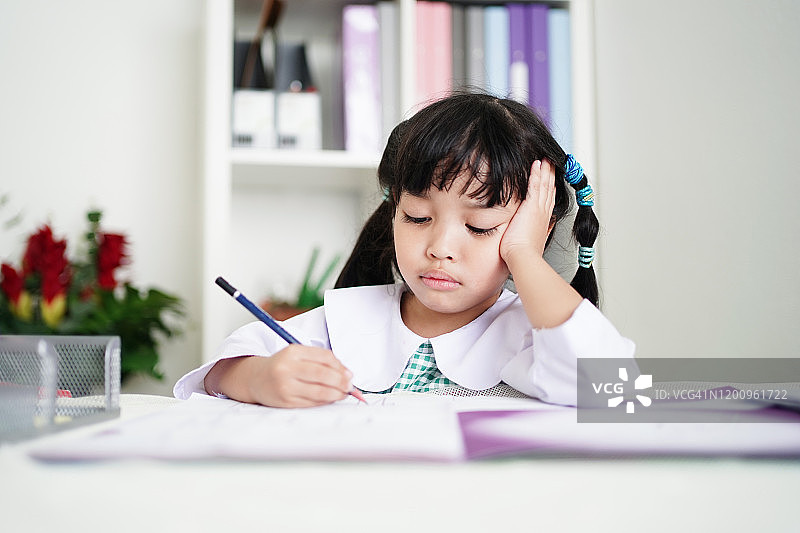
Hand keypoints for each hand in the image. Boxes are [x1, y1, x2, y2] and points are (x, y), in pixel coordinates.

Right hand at [206, 345, 353, 407]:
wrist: (256, 379)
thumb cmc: (283, 366)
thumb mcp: (298, 355)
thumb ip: (321, 360)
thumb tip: (347, 374)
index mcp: (292, 352)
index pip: (324, 357)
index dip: (341, 367)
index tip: (349, 374)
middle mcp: (287, 368)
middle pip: (323, 374)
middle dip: (341, 381)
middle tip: (350, 386)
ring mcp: (285, 386)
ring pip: (319, 391)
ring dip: (337, 394)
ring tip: (343, 394)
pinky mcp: (285, 401)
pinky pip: (312, 403)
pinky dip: (325, 402)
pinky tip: (330, 399)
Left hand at [499, 159, 555, 263]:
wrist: (522, 257)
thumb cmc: (522, 254)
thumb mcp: (532, 241)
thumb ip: (538, 232)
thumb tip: (543, 230)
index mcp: (542, 221)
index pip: (548, 200)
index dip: (550, 188)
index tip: (551, 180)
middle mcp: (543, 213)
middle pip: (549, 189)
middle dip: (550, 175)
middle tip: (552, 163)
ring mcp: (539, 208)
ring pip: (544, 184)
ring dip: (545, 170)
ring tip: (546, 159)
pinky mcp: (531, 206)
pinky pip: (535, 185)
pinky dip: (536, 173)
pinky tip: (537, 164)